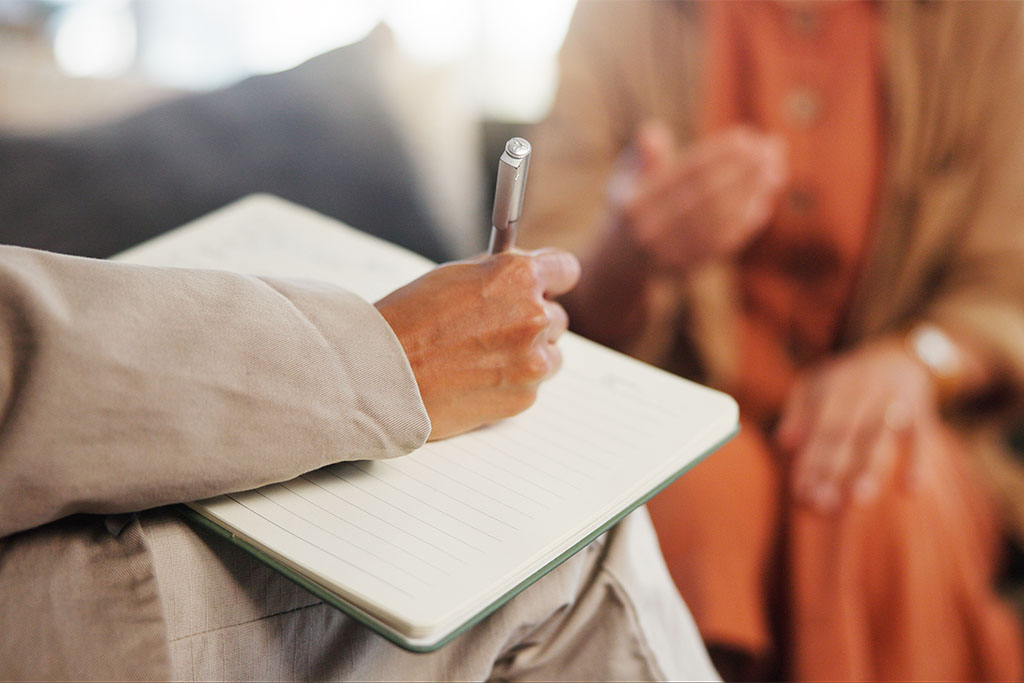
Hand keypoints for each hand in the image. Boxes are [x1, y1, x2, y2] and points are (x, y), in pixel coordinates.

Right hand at [375, 249, 579, 440]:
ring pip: (550, 355)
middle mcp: (533, 316)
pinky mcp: (524, 397)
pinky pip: (531, 386)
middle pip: (556, 316)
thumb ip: (497, 274)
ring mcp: (532, 361)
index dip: (552, 279)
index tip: (548, 286)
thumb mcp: (454, 276)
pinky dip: (510, 383)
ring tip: (482, 358)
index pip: (565, 270)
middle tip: (497, 329)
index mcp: (519, 276)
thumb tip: (521, 276)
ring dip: (527, 355)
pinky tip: (476, 379)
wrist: (382, 375)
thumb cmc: (407, 322)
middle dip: (532, 321)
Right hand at [610, 122, 787, 272]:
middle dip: (745, 169)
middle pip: (708, 196)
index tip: (746, 136)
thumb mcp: (625, 179)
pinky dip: (748, 220)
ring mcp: (670, 255)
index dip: (719, 153)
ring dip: (753, 193)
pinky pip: (725, 243)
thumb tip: (652, 131)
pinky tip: (764, 198)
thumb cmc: (631, 207)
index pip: (685, 174)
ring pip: (722, 220)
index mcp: (634, 204)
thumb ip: (641, 156)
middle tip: (772, 148)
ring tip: (776, 169)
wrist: (620, 264)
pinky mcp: (689, 270)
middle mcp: (650, 233)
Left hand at [776, 339, 941, 511]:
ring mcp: (894, 401)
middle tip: (821, 503)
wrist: (900, 353)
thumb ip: (798, 411)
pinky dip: (918, 462)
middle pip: (845, 435)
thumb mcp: (818, 382)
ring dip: (869, 468)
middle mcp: (863, 392)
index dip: (810, 460)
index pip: (819, 428)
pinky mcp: (923, 411)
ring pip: (879, 438)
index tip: (800, 491)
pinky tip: (910, 490)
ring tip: (858, 499)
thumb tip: (783, 443)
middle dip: (832, 470)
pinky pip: (922, 437)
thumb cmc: (849, 378)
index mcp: (834, 387)